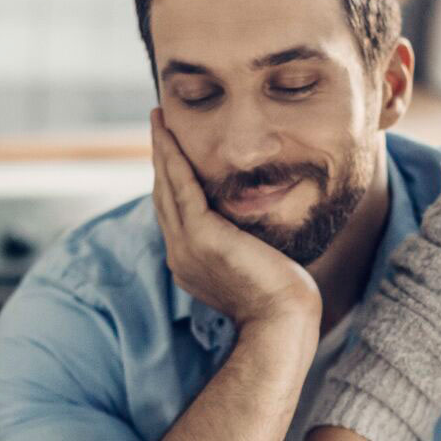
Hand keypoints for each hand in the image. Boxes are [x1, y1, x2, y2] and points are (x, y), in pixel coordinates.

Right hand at [151, 110, 320, 330]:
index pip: (173, 211)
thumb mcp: (253, 265)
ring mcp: (186, 245)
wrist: (282, 320)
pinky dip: (173, 158)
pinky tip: (168, 135)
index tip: (169, 152)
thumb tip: (253, 229)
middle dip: (159, 157)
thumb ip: (242, 245)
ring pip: (166, 186)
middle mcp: (180, 252)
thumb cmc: (281, 298)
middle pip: (162, 195)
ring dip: (161, 150)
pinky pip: (181, 187)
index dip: (169, 178)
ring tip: (158, 120)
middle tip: (157, 123)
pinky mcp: (201, 236)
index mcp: (189, 261)